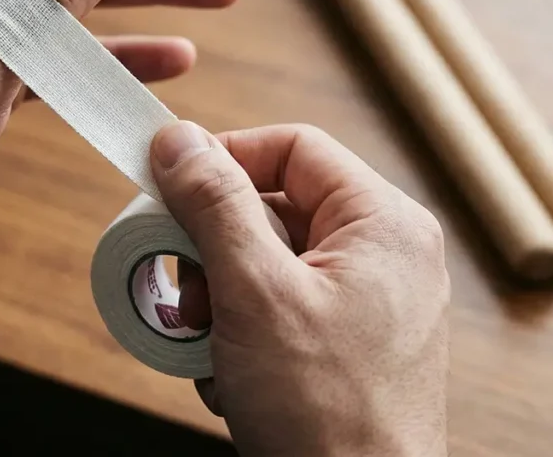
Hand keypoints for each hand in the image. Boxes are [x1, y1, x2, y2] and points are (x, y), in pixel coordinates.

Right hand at [150, 122, 448, 456]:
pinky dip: (238, 332)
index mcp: (382, 225)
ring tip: (210, 342)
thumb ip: (215, 205)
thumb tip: (179, 139)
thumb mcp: (255, 292)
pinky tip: (230, 372)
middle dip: (214, 249)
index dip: (226, 158)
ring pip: (264, 260)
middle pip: (272, 206)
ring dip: (218, 297)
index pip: (292, 149)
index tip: (170, 185)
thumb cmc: (326, 413)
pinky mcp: (342, 341)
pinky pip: (273, 305)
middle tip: (188, 287)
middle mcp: (381, 255)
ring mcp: (364, 301)